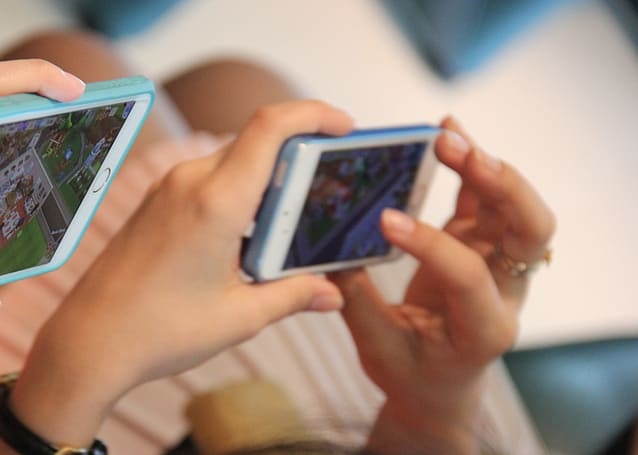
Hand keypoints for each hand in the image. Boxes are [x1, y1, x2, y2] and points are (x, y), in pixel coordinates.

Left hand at [6, 101, 353, 447]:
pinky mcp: (155, 203)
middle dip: (298, 156)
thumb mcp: (239, 317)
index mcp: (216, 202)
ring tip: (289, 223)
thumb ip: (293, 295)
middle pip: (256, 142)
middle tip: (328, 188)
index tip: (343, 126)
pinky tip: (249, 236)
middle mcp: (188, 182)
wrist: (88, 341)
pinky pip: (207, 179)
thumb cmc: (159, 332)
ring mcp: (166, 189)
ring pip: (232, 161)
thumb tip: (331, 293)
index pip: (271, 126)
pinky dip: (238, 193)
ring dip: (266, 180)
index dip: (313, 114)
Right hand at [332, 117, 554, 453]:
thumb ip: (355, 302)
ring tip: (446, 135)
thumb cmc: (411, 374)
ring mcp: (496, 262)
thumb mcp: (378, 351)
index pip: (469, 274)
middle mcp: (505, 290)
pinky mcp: (479, 243)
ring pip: (512, 205)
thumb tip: (327, 252)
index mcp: (485, 328)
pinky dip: (470, 163)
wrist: (439, 387)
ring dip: (483, 166)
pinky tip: (449, 132)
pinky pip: (483, 198)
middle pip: (531, 231)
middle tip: (459, 154)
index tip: (385, 221)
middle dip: (502, 186)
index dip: (430, 245)